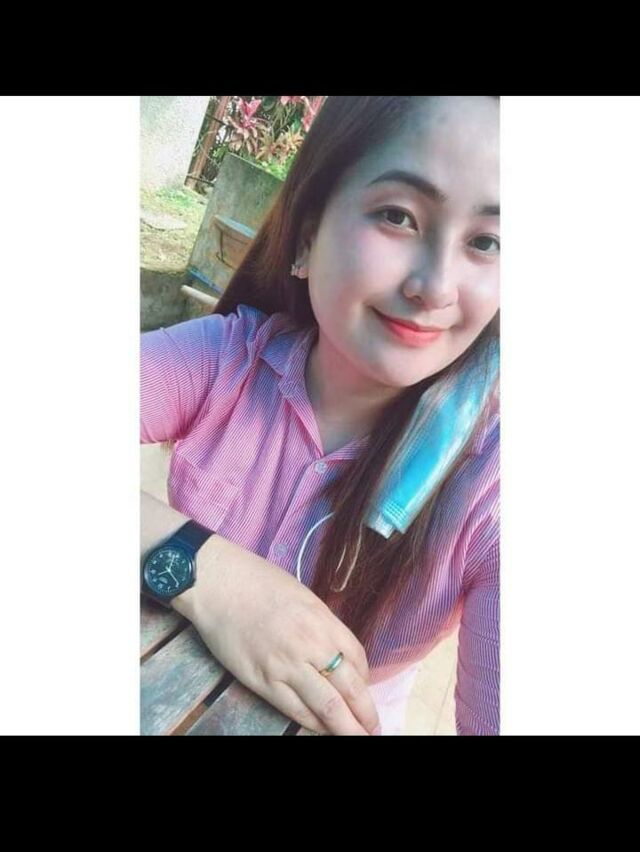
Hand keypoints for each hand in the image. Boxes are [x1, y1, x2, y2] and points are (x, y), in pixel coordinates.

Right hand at [172, 535, 380, 735]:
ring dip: (346, 727)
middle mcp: (311, 646)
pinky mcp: (263, 682)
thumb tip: (333, 651)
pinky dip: (313, 724)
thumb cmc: (259, 582)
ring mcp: (287, 666)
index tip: (365, 692)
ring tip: (356, 737)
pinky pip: (296, 710)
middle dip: (365, 715)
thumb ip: (321, 625)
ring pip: (327, 707)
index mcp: (323, 621)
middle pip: (350, 689)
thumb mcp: (303, 597)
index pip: (357, 659)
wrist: (219, 584)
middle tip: (373, 730)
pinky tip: (322, 730)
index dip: (365, 680)